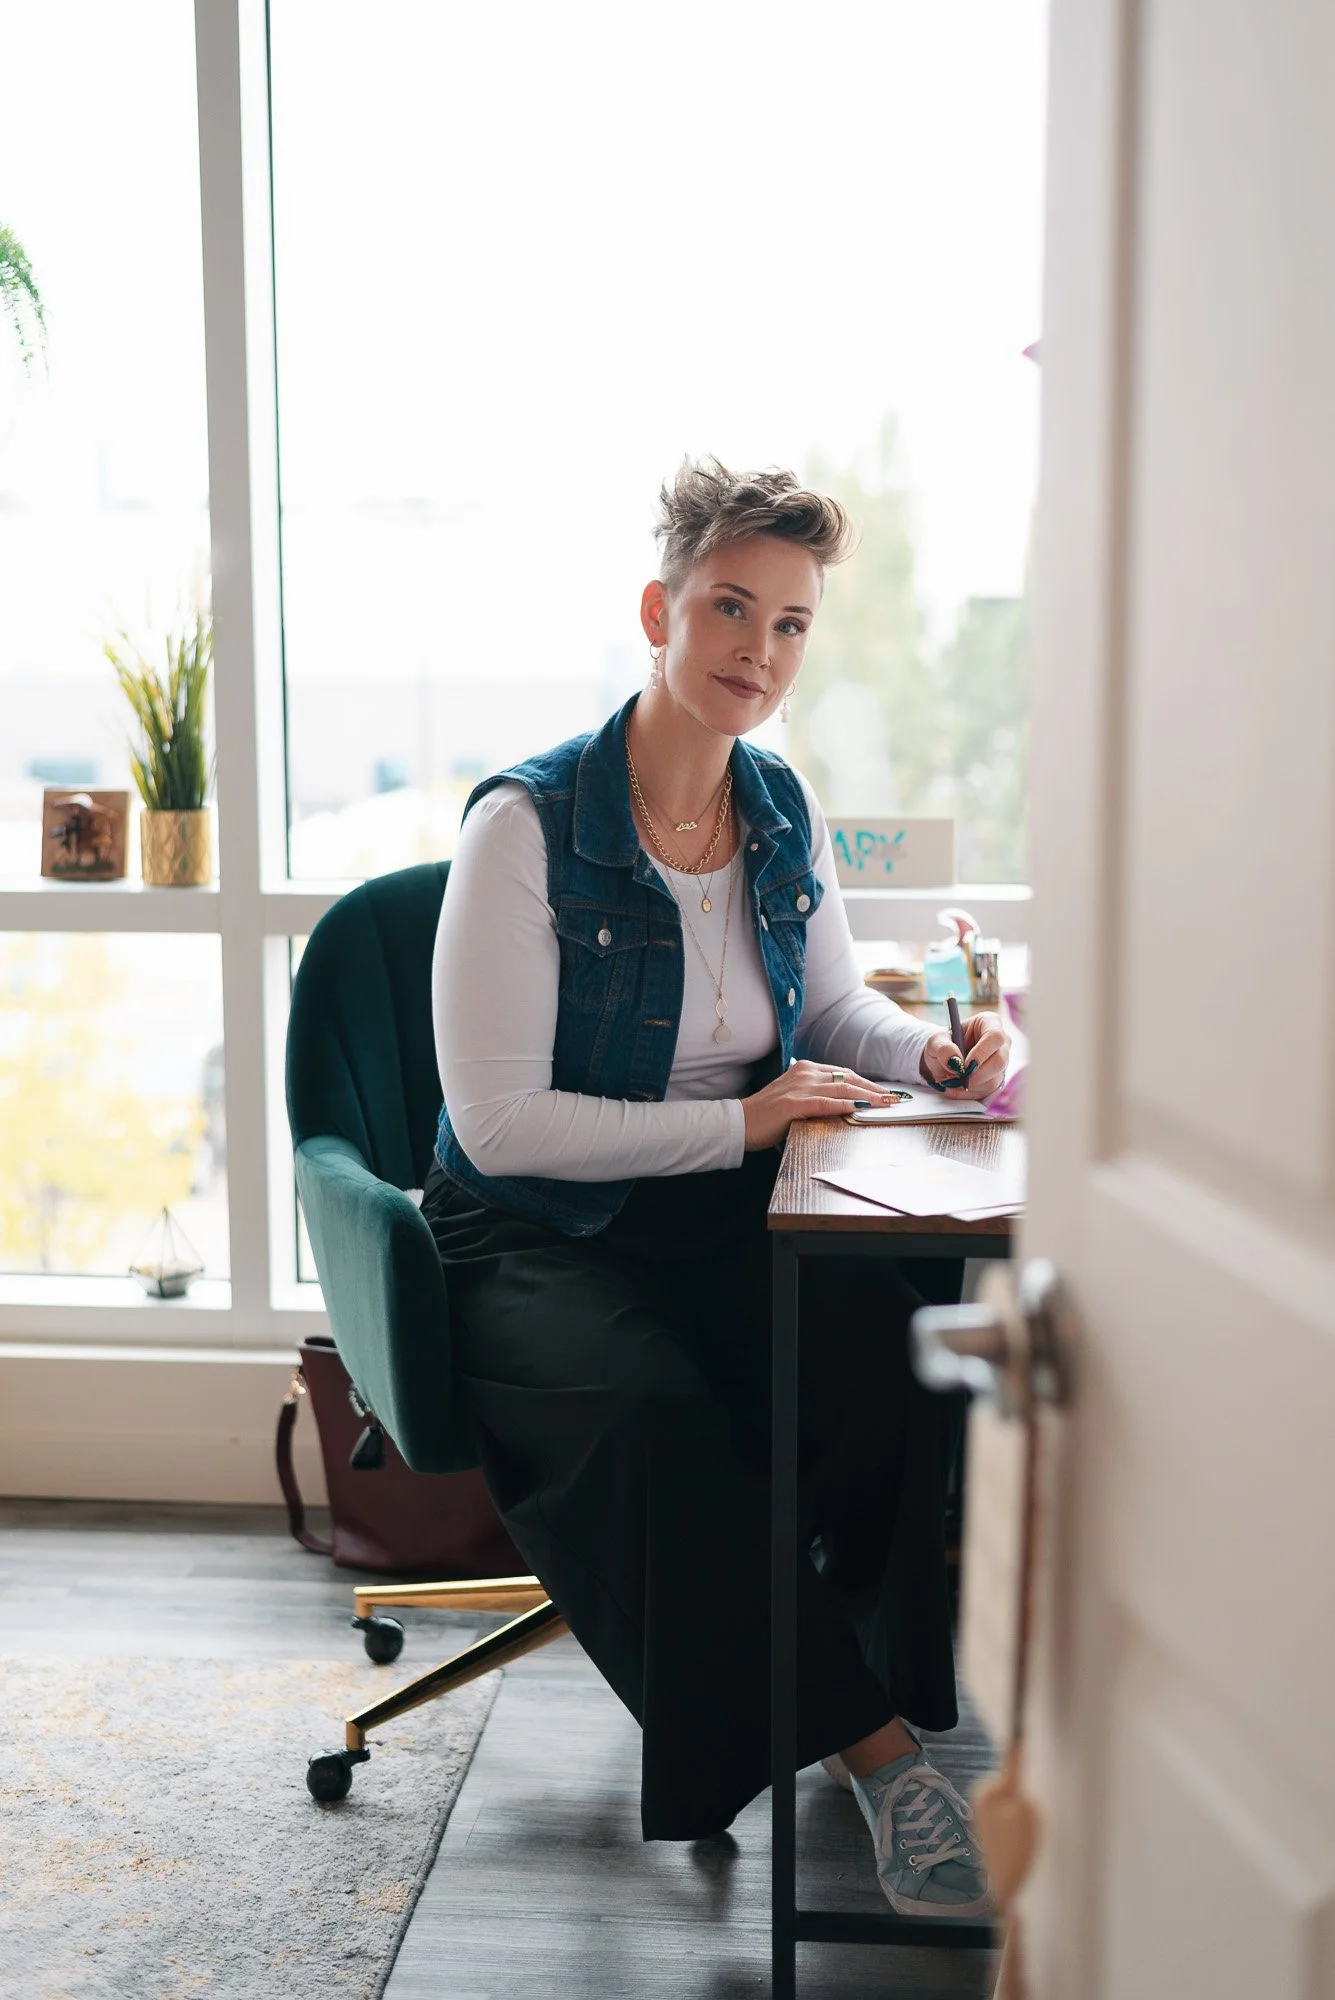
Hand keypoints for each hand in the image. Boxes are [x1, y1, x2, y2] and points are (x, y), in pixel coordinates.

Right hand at [742, 1061, 903, 1150]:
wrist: (742, 1122)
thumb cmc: (769, 1114)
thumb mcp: (797, 1097)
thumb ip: (818, 1096)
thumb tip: (846, 1104)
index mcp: (807, 1069)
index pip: (846, 1074)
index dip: (868, 1084)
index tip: (886, 1093)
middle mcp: (806, 1073)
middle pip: (849, 1079)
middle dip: (875, 1090)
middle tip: (896, 1098)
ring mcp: (800, 1087)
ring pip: (843, 1089)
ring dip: (869, 1096)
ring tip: (888, 1103)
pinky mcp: (794, 1103)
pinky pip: (826, 1103)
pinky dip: (846, 1105)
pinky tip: (862, 1108)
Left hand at [919, 1010, 1009, 1098]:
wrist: (944, 1061)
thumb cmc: (944, 1044)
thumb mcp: (936, 1041)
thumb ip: (942, 1048)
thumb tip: (955, 1061)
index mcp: (989, 1023)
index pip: (995, 1037)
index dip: (982, 1052)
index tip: (966, 1065)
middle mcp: (1001, 1042)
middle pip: (1000, 1060)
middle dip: (978, 1073)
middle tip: (958, 1078)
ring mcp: (1002, 1062)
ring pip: (994, 1079)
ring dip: (970, 1084)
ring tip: (950, 1081)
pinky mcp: (997, 1079)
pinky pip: (987, 1091)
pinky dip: (968, 1093)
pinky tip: (955, 1088)